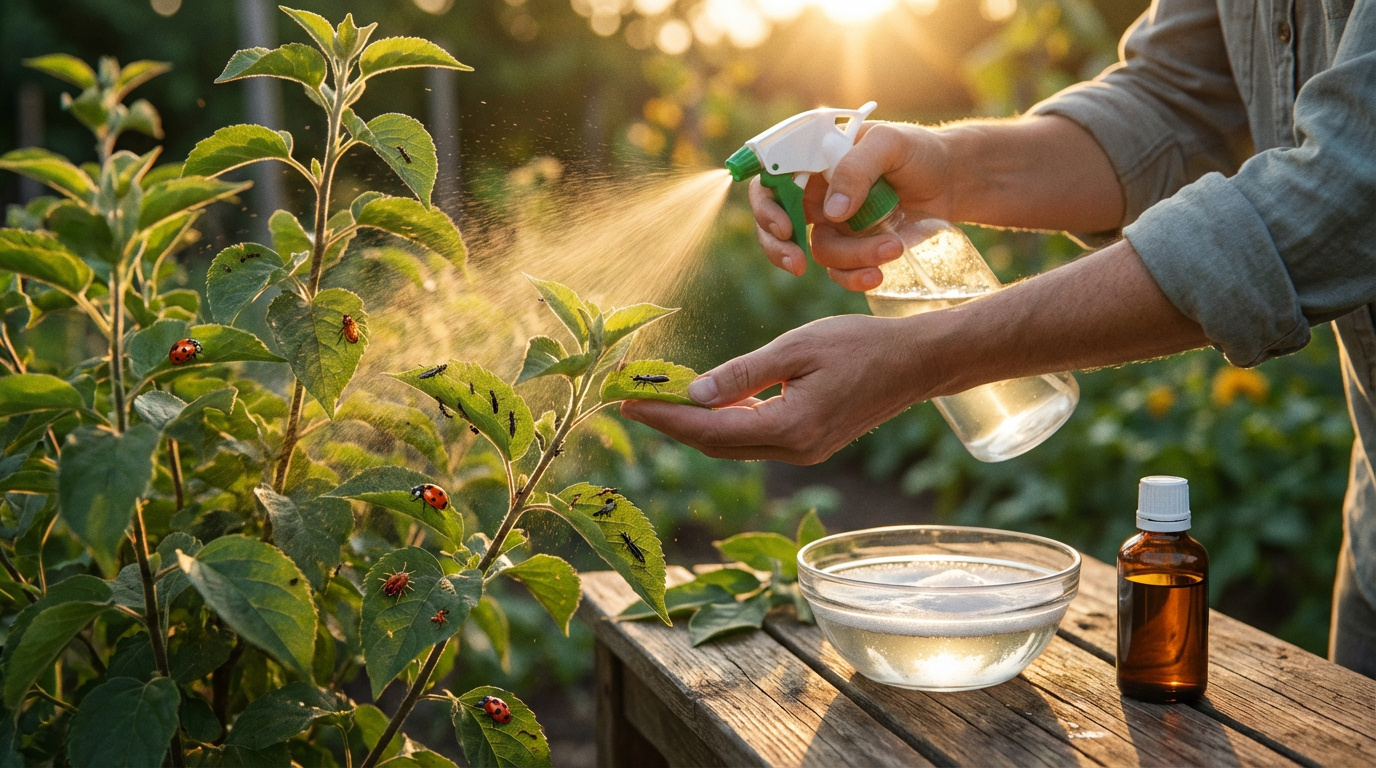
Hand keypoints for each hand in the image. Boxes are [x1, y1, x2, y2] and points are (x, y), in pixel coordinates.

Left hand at [618, 314, 931, 463]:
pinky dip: (724, 424)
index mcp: (789, 428)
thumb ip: (743, 373)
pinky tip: (707, 404)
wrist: (917, 363)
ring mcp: (803, 453)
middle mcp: (793, 451)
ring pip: (733, 445)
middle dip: (670, 423)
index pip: (708, 429)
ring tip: (658, 400)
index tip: (627, 400)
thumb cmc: (861, 345)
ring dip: (694, 425)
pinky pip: (754, 439)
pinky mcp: (810, 445)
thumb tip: (695, 393)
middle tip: (631, 400)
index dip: (664, 415)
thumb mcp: (797, 348)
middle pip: (714, 445)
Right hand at [749, 121, 955, 291]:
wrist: (953, 180)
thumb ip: (856, 168)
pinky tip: (878, 273)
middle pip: (775, 224)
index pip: (769, 180)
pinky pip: (840, 272)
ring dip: (850, 258)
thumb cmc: (918, 151)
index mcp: (813, 160)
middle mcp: (816, 193)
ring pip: (818, 252)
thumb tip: (831, 213)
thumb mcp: (889, 144)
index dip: (765, 205)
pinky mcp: (855, 249)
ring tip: (892, 247)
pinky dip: (855, 277)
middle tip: (798, 263)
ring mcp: (834, 224)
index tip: (784, 227)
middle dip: (780, 248)